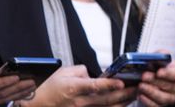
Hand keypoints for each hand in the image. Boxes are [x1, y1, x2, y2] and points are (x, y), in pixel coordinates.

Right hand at [0, 62, 35, 105]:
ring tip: (32, 87)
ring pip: (2, 99)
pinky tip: (24, 92)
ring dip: (19, 93)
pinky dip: (14, 97)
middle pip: (0, 94)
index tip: (17, 77)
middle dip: (17, 88)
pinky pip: (1, 101)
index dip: (5, 82)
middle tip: (32, 81)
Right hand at [20, 65, 136, 106]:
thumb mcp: (65, 72)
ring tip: (135, 95)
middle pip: (107, 99)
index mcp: (75, 88)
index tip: (122, 81)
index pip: (96, 86)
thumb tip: (95, 73)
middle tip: (138, 87)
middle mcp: (80, 101)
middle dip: (125, 93)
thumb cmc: (49, 88)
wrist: (36, 104)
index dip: (110, 84)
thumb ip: (83, 70)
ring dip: (123, 102)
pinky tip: (122, 104)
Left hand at [137, 57, 174, 106]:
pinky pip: (155, 105)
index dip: (168, 73)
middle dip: (155, 81)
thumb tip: (156, 56)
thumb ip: (160, 55)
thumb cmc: (160, 68)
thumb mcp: (162, 58)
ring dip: (150, 91)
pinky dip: (147, 101)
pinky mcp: (162, 105)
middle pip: (169, 86)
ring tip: (140, 85)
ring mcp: (171, 97)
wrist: (156, 80)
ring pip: (163, 97)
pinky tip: (140, 95)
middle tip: (144, 76)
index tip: (158, 72)